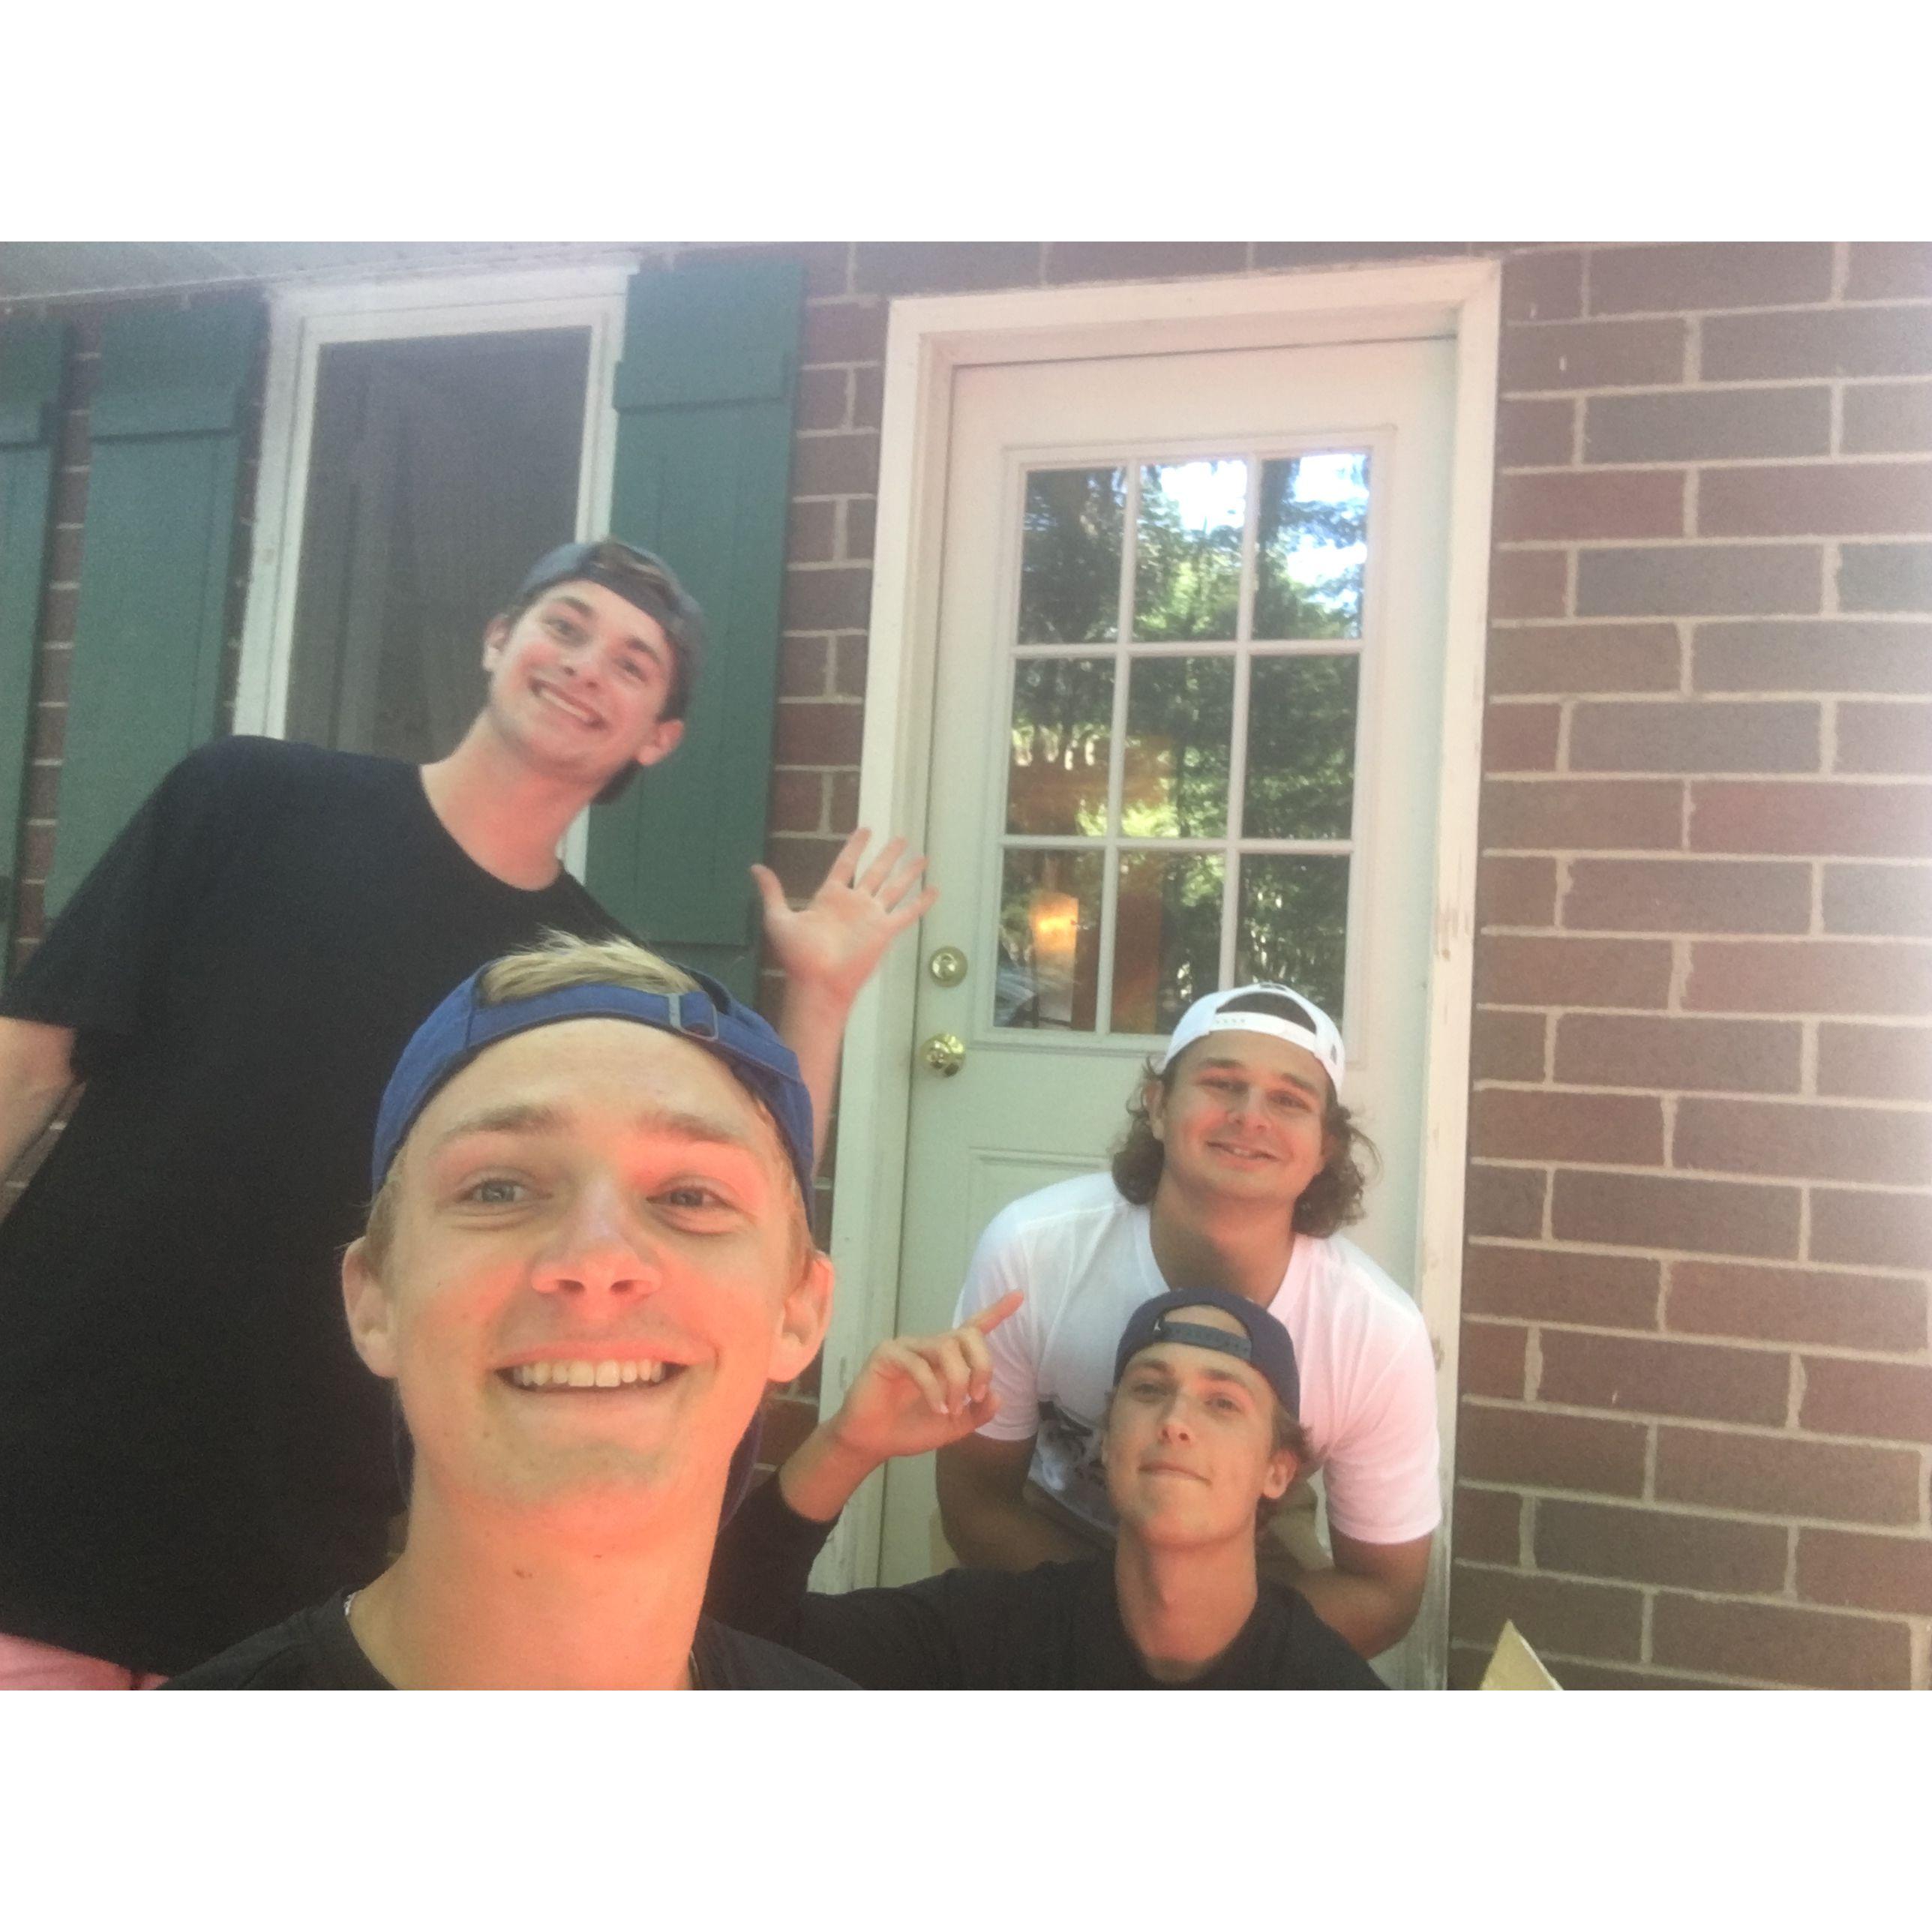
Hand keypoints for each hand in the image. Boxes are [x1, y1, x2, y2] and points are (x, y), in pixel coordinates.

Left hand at [751, 829, 938, 1009]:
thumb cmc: (797, 954)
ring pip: (894, 887)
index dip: (855, 847)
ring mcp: (871, 916)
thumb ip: (772, 892)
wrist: (817, 982)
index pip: (846, 864)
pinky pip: (907, 913)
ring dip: (908, 872)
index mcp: (830, 897)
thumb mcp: (778, 919)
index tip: (866, 829)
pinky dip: (921, 902)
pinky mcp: (885, 931)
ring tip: (922, 857)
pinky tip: (935, 890)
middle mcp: (854, 903)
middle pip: (875, 871)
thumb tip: (755, 867)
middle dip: (888, 855)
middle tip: (901, 838)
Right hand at [828, 1291, 1023, 1466]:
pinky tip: (935, 1409)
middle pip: (968, 1335)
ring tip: (950, 1410)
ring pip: (946, 1347)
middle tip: (977, 1395)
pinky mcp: (888, 1354)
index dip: (997, 1311)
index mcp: (948, 1360)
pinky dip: (933, 1389)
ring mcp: (909, 1347)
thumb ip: (978, 1413)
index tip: (1019, 1294)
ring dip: (957, 1381)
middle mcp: (931, 1347)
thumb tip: (997, 1395)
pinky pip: (919, 1364)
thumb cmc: (910, 1429)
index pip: (975, 1328)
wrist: (874, 1442)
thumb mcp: (954, 1427)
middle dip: (982, 1364)